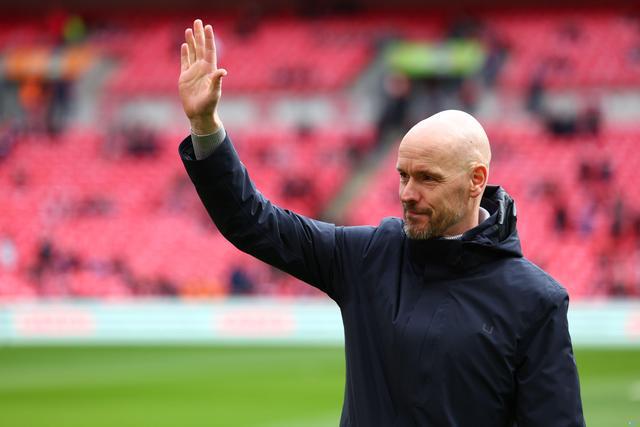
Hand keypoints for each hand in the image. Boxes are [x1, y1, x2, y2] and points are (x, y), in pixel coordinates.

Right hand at [179, 19, 226, 133]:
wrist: (199, 114)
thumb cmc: (209, 105)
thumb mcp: (213, 93)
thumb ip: (216, 81)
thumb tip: (223, 71)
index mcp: (210, 70)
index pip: (209, 50)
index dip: (209, 39)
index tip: (208, 27)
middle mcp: (202, 69)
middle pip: (200, 48)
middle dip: (199, 35)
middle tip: (197, 21)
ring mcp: (193, 72)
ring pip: (192, 52)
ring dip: (191, 41)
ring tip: (189, 30)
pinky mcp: (185, 77)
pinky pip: (185, 62)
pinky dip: (184, 53)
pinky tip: (184, 45)